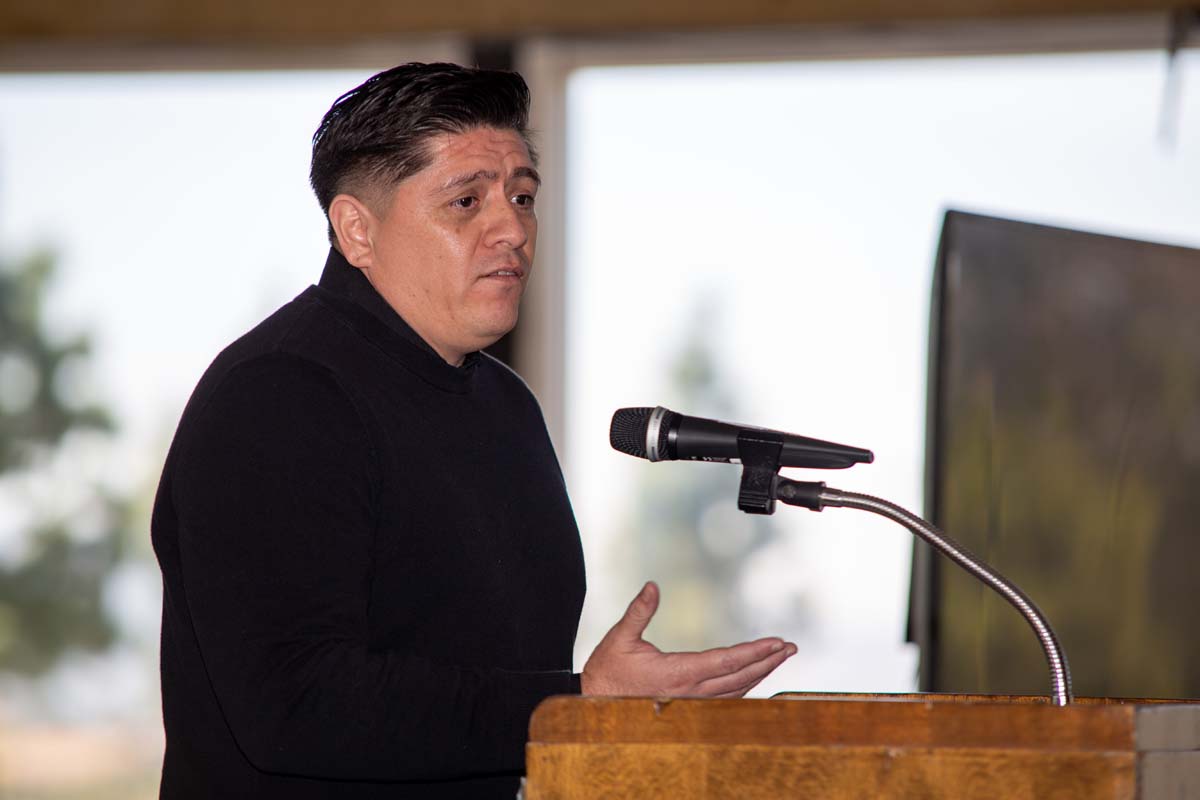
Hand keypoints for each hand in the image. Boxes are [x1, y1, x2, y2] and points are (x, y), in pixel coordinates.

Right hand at [580, 581, 796, 697]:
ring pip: (737, 691)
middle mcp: (691, 692)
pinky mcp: (689, 708)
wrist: (595, 706)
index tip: (776, 642)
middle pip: (740, 677)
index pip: (727, 661)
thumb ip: (639, 611)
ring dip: (761, 674)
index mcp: (679, 673)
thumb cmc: (607, 672)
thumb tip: (651, 586)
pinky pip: (726, 700)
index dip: (755, 652)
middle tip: (790, 648)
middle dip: (768, 661)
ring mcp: (692, 704)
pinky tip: (754, 678)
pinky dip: (745, 687)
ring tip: (779, 658)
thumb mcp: (620, 638)